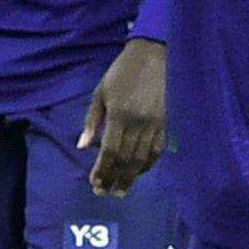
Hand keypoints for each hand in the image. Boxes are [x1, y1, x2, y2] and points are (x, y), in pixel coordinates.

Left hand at [81, 39, 166, 196]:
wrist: (153, 55)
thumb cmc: (121, 73)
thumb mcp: (100, 93)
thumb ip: (91, 122)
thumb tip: (82, 147)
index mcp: (119, 116)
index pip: (110, 152)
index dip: (102, 171)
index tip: (95, 184)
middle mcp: (138, 123)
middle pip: (126, 160)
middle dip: (115, 179)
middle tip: (106, 193)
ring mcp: (155, 124)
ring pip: (143, 158)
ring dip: (132, 177)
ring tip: (122, 190)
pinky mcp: (166, 122)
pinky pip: (157, 149)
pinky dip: (148, 164)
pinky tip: (139, 172)